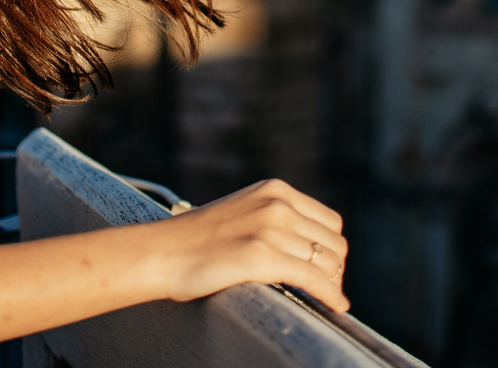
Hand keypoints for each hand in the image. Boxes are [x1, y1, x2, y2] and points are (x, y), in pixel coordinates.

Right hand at [151, 179, 348, 310]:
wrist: (161, 253)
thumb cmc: (197, 241)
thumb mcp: (243, 212)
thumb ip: (274, 218)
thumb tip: (309, 245)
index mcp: (274, 190)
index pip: (329, 221)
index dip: (331, 249)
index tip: (324, 269)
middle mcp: (276, 204)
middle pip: (333, 242)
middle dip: (334, 269)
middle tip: (324, 288)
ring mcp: (269, 228)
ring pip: (327, 263)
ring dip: (332, 284)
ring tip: (325, 298)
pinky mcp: (261, 256)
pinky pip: (314, 279)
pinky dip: (331, 295)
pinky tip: (336, 306)